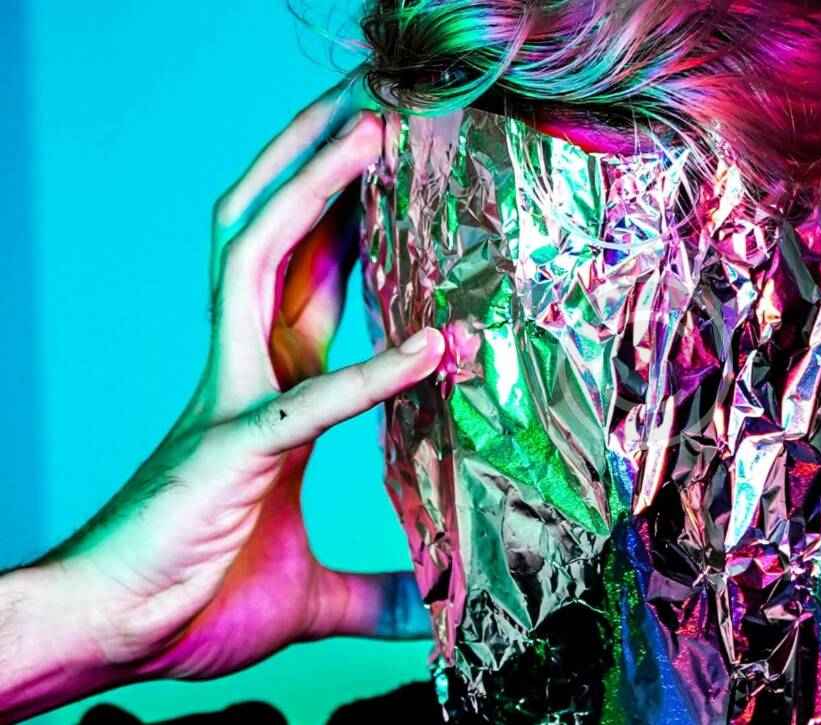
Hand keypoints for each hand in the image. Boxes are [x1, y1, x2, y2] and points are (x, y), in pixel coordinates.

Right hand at [0, 83, 442, 719]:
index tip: (402, 164)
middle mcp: (243, 372)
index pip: (310, 275)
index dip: (351, 212)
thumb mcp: (315, 598)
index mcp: (267, 385)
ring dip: (314, 194)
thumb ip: (380, 596)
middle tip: (380, 99)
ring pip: (255, 262)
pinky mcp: (227, 452)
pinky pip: (303, 399)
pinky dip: (368, 370)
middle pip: (273, 233)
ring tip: (374, 133)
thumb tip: (441, 612)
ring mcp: (228, 402)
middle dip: (319, 158)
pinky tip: (432, 346)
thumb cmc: (196, 600)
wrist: (114, 641)